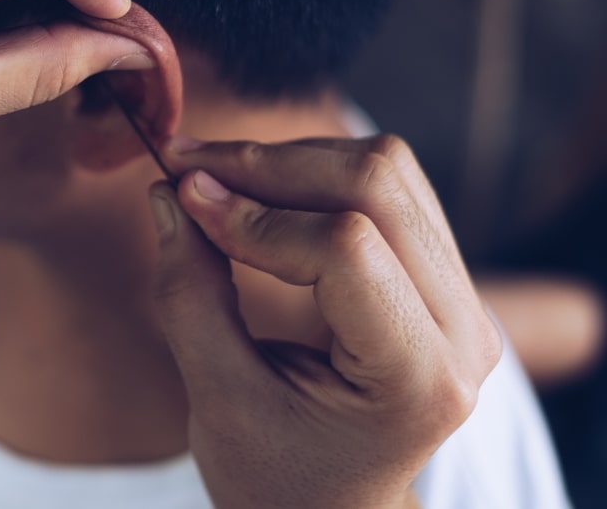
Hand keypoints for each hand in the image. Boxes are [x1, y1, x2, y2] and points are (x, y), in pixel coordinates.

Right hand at [148, 135, 501, 508]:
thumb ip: (189, 294)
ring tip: (216, 176)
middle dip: (269, 164)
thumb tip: (170, 192)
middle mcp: (463, 331)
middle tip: (188, 164)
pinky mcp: (441, 276)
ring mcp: (462, 299)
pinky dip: (313, 173)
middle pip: (378, 185)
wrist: (329, 507)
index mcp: (420, 379)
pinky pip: (388, 187)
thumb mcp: (218, 399)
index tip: (184, 199)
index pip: (347, 248)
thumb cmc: (275, 474)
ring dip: (290, 160)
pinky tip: (259, 190)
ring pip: (387, 170)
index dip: (255, 216)